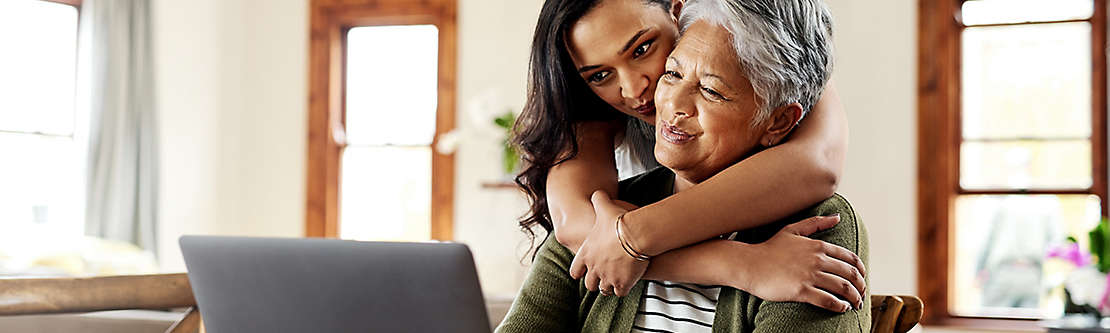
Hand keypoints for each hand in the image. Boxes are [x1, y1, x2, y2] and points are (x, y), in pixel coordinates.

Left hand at [568, 191, 647, 296]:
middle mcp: (594, 268)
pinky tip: (627, 284)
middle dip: (594, 282)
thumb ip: (599, 200)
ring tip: (614, 283)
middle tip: (601, 279)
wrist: (636, 234)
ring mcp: (607, 278)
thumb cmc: (619, 220)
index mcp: (586, 254)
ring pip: (604, 290)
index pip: (575, 270)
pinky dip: (623, 289)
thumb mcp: (605, 206)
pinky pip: (620, 293)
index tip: (581, 274)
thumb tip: (597, 193)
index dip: (578, 272)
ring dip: (609, 287)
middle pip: (589, 284)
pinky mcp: (622, 284)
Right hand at [738, 215, 866, 311]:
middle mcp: (817, 260)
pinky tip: (842, 308)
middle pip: (850, 274)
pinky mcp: (801, 291)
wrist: (749, 264)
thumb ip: (816, 223)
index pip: (849, 258)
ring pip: (843, 288)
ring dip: (854, 298)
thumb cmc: (769, 248)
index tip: (862, 278)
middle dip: (860, 286)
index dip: (861, 270)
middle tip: (861, 294)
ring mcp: (809, 275)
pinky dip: (839, 305)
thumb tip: (838, 217)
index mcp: (818, 246)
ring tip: (855, 304)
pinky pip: (828, 300)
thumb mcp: (793, 230)